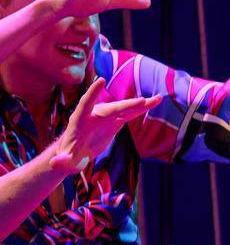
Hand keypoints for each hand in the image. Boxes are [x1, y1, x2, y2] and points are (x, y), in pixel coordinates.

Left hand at [43, 78, 161, 175]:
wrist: (74, 154)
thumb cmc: (67, 159)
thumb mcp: (64, 163)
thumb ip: (62, 162)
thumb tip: (57, 162)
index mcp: (79, 121)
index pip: (85, 104)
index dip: (92, 93)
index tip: (101, 80)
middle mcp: (94, 115)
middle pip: (112, 108)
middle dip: (127, 105)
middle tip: (142, 102)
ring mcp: (106, 117)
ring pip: (124, 109)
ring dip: (140, 104)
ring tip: (156, 99)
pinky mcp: (114, 121)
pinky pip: (130, 113)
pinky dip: (142, 109)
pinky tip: (154, 102)